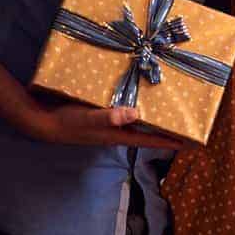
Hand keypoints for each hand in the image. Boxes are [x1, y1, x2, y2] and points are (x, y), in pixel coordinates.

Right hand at [27, 102, 185, 149]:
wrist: (43, 120)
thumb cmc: (67, 122)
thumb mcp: (88, 118)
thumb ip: (109, 117)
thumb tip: (135, 114)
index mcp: (118, 135)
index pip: (150, 140)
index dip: (170, 141)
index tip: (191, 142)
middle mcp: (118, 129)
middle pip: (148, 130)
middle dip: (167, 127)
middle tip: (188, 120)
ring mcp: (111, 122)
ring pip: (139, 119)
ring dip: (154, 114)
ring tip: (173, 105)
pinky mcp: (104, 111)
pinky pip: (126, 109)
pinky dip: (137, 102)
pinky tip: (143, 91)